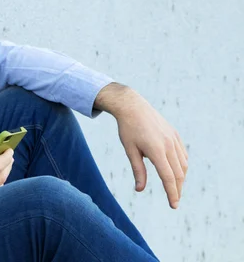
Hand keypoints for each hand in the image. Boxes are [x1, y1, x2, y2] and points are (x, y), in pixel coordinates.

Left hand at [95, 83, 187, 208]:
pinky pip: (183, 155)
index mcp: (156, 150)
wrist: (133, 106)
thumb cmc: (128, 129)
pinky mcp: (175, 135)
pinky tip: (176, 172)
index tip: (173, 205)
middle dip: (177, 190)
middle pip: (178, 174)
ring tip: (174, 188)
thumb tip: (139, 190)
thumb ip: (138, 170)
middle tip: (174, 201)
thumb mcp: (130, 150)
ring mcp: (174, 139)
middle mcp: (169, 145)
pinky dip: (182, 166)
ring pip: (183, 165)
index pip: (168, 177)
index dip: (172, 193)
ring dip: (181, 179)